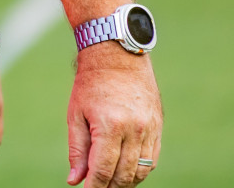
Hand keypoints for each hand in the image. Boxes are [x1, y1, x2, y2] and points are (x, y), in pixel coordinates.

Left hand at [67, 47, 161, 185]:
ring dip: (126, 182)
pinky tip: (126, 172)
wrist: (117, 58)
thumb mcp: (75, 115)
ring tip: (111, 184)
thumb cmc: (90, 85)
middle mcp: (134, 130)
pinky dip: (139, 170)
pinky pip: (152, 159)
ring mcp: (149, 129)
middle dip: (110, 187)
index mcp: (110, 126)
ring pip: (141, 170)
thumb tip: (75, 180)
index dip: (95, 187)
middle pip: (124, 174)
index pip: (104, 169)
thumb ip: (77, 150)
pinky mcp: (158, 127)